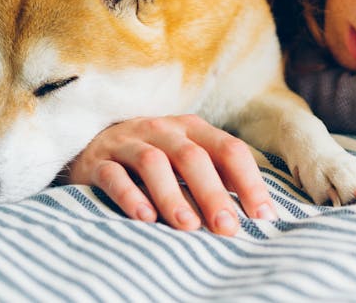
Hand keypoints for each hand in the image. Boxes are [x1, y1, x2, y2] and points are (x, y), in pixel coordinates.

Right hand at [63, 115, 278, 234]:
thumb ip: (219, 177)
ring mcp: (128, 143)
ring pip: (153, 163)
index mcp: (192, 128)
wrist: (92, 146)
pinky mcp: (98, 162)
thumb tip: (262, 214)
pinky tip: (145, 218)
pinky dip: (130, 196)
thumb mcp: (187, 158)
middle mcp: (162, 130)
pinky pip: (113, 175)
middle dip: (212, 193)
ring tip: (187, 226)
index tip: (263, 216)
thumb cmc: (154, 159)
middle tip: (226, 227)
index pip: (228, 149)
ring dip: (172, 195)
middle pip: (192, 156)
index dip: (249, 181)